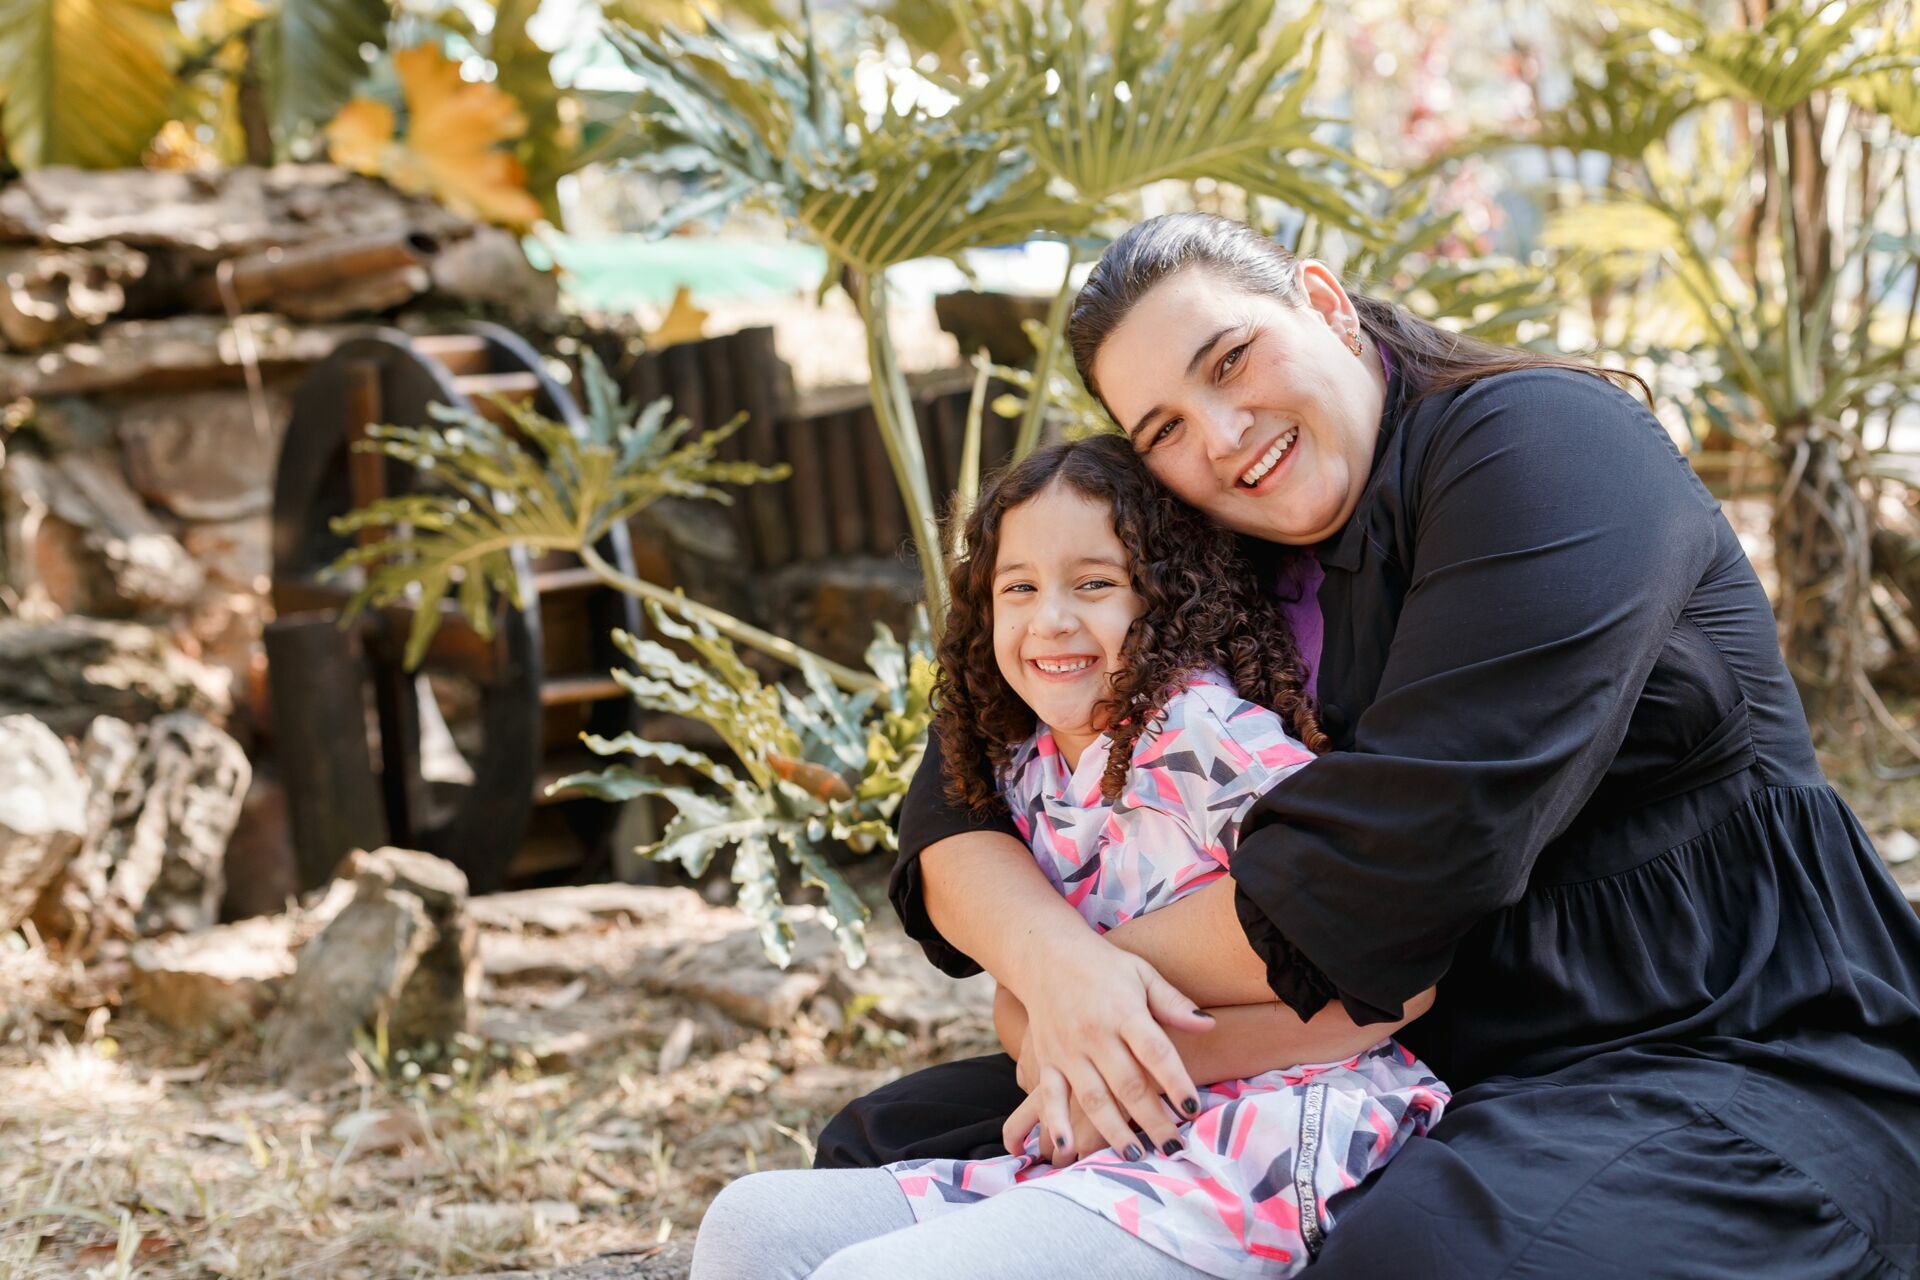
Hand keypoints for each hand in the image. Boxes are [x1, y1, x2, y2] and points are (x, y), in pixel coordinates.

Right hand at [1004, 933, 1210, 1165]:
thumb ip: (1173, 1003)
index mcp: (1123, 1011)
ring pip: (1092, 1097)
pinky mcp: (1045, 1059)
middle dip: (1153, 1120)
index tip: (1191, 1109)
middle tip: (1174, 1149)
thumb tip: (1209, 1025)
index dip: (1175, 1081)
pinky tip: (1068, 1150)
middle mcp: (1094, 1033)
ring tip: (1136, 1156)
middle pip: (1128, 1083)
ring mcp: (1067, 1049)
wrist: (1045, 954)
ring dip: (1114, 1130)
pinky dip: (1057, 1123)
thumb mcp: (1141, 973)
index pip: (1155, 1051)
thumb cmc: (1103, 967)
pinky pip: (1049, 1096)